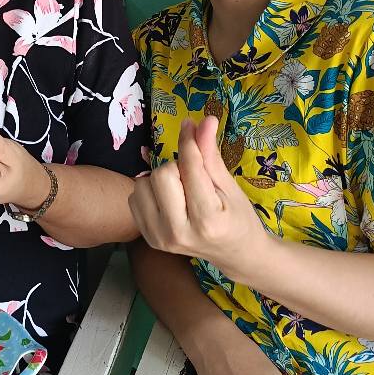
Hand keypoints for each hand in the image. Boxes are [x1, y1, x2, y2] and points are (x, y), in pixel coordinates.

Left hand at [128, 116, 267, 277]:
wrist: (235, 254)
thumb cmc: (238, 218)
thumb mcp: (230, 186)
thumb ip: (211, 155)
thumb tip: (205, 119)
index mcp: (208, 221)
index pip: (189, 169)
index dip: (189, 140)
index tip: (190, 123)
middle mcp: (179, 233)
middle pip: (161, 175)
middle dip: (177, 167)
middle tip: (193, 178)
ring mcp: (160, 239)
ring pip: (143, 184)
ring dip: (161, 180)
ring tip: (182, 191)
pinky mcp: (148, 239)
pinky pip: (135, 197)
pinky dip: (150, 191)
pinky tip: (169, 200)